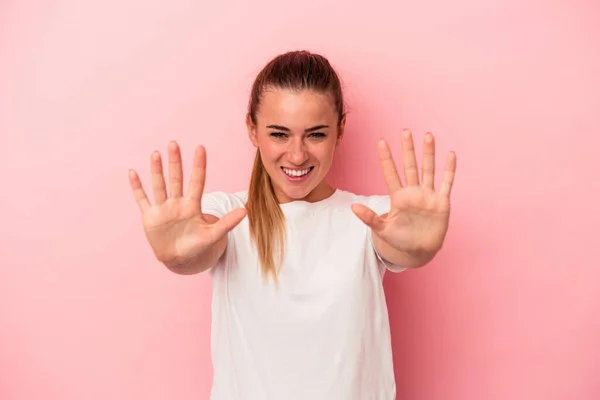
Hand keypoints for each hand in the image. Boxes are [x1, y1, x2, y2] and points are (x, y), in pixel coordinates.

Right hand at [128, 141, 246, 269]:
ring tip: (156, 154)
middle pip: (176, 179)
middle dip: (175, 162)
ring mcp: (163, 208)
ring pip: (159, 185)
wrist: (180, 259)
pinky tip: (133, 173)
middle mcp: (177, 203)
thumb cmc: (197, 246)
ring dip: (157, 170)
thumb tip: (246, 211)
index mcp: (193, 205)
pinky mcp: (150, 217)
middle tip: (174, 143)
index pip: (197, 181)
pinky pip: (142, 200)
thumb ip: (227, 223)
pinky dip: (137, 188)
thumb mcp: (213, 235)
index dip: (199, 166)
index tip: (200, 148)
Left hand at [352, 129, 456, 256]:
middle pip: (410, 166)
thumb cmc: (400, 241)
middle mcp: (413, 192)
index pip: (390, 173)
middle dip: (407, 150)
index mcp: (398, 197)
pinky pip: (446, 182)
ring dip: (428, 153)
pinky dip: (449, 169)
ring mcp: (428, 196)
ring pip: (428, 170)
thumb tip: (353, 207)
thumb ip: (369, 218)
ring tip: (428, 136)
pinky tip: (450, 154)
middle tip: (405, 132)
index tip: (381, 142)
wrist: (419, 251)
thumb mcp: (382, 230)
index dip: (386, 158)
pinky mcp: (441, 202)